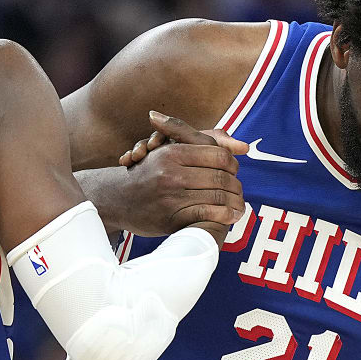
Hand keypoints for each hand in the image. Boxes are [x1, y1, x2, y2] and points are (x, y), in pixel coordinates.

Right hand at [111, 111, 247, 237]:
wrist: (116, 199)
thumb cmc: (147, 173)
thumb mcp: (167, 150)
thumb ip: (200, 142)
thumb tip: (243, 146)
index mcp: (173, 153)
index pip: (218, 155)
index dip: (233, 164)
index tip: (235, 172)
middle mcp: (172, 172)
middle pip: (221, 176)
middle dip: (235, 186)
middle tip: (240, 192)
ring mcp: (171, 196)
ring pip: (217, 196)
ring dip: (234, 203)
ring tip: (240, 206)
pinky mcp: (171, 217)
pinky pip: (207, 214)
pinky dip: (224, 216)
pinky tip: (231, 217)